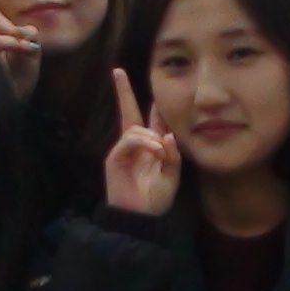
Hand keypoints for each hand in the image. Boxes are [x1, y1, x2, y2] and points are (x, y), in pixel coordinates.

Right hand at [104, 67, 181, 215]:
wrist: (141, 219)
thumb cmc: (156, 199)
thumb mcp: (173, 174)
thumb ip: (173, 154)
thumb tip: (167, 134)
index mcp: (150, 147)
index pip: (149, 120)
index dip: (152, 106)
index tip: (152, 91)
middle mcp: (134, 145)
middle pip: (129, 112)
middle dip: (123, 91)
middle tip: (118, 72)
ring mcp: (123, 151)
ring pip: (136, 128)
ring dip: (153, 138)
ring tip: (162, 155)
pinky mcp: (115, 158)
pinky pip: (130, 139)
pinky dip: (145, 143)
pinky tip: (156, 152)